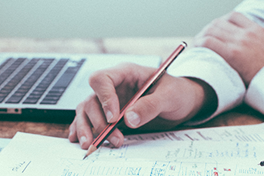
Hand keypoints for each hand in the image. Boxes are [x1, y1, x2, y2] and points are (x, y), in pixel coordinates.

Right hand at [68, 63, 215, 148]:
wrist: (183, 102)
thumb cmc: (177, 92)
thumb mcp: (169, 96)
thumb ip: (150, 106)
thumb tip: (129, 119)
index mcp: (126, 73)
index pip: (102, 79)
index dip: (104, 98)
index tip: (114, 118)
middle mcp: (114, 86)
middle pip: (92, 99)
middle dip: (98, 121)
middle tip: (113, 138)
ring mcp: (110, 100)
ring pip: (86, 110)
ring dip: (87, 128)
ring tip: (91, 145)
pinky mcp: (109, 114)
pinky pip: (89, 119)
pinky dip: (83, 129)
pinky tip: (80, 139)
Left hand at [193, 12, 263, 85]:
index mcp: (258, 31)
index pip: (234, 17)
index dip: (221, 23)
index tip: (216, 33)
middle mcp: (248, 33)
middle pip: (219, 23)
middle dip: (207, 31)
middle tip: (201, 42)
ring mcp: (240, 42)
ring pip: (211, 30)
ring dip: (201, 37)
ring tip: (196, 47)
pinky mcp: (233, 54)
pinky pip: (208, 42)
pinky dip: (199, 45)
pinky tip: (196, 51)